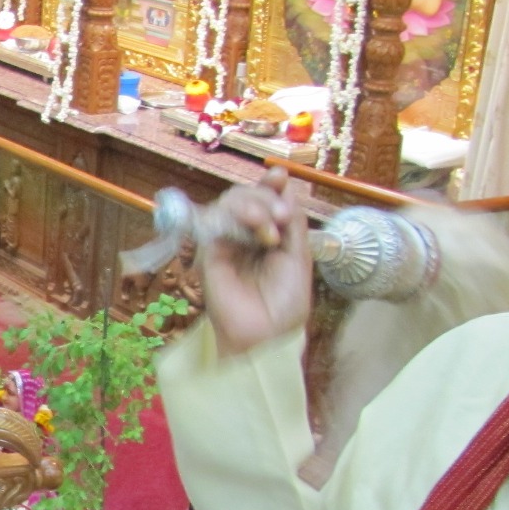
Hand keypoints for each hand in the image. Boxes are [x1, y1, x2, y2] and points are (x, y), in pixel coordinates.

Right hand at [197, 169, 313, 357]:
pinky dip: (235, 216)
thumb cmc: (285, 302)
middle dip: (265, 197)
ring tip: (270, 229)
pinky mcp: (209, 250)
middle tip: (281, 218)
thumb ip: (293, 222)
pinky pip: (214, 219)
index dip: (270, 182)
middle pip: (247, 193)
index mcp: (270, 234)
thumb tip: (284, 185)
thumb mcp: (300, 256)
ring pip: (229, 201)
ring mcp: (226, 241)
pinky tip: (257, 234)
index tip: (279, 175)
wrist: (265, 334)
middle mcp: (246, 234)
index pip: (266, 198)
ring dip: (253, 205)